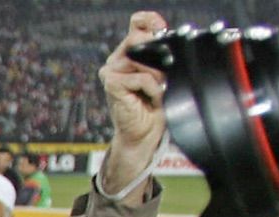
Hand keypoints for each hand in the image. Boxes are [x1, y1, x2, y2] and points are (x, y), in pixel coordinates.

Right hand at [98, 11, 171, 193]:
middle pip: (140, 38)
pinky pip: (140, 77)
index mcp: (129, 52)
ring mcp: (111, 71)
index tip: (161, 29)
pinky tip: (151, 98)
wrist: (145, 133)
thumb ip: (164, 53)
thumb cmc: (156, 105)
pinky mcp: (111, 84)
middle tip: (164, 75)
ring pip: (142, 59)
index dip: (150, 21)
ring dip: (158, 76)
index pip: (138, 23)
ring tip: (157, 90)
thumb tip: (167, 37)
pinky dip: (152, 88)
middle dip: (159, 55)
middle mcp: (117, 59)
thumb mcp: (165, 73)